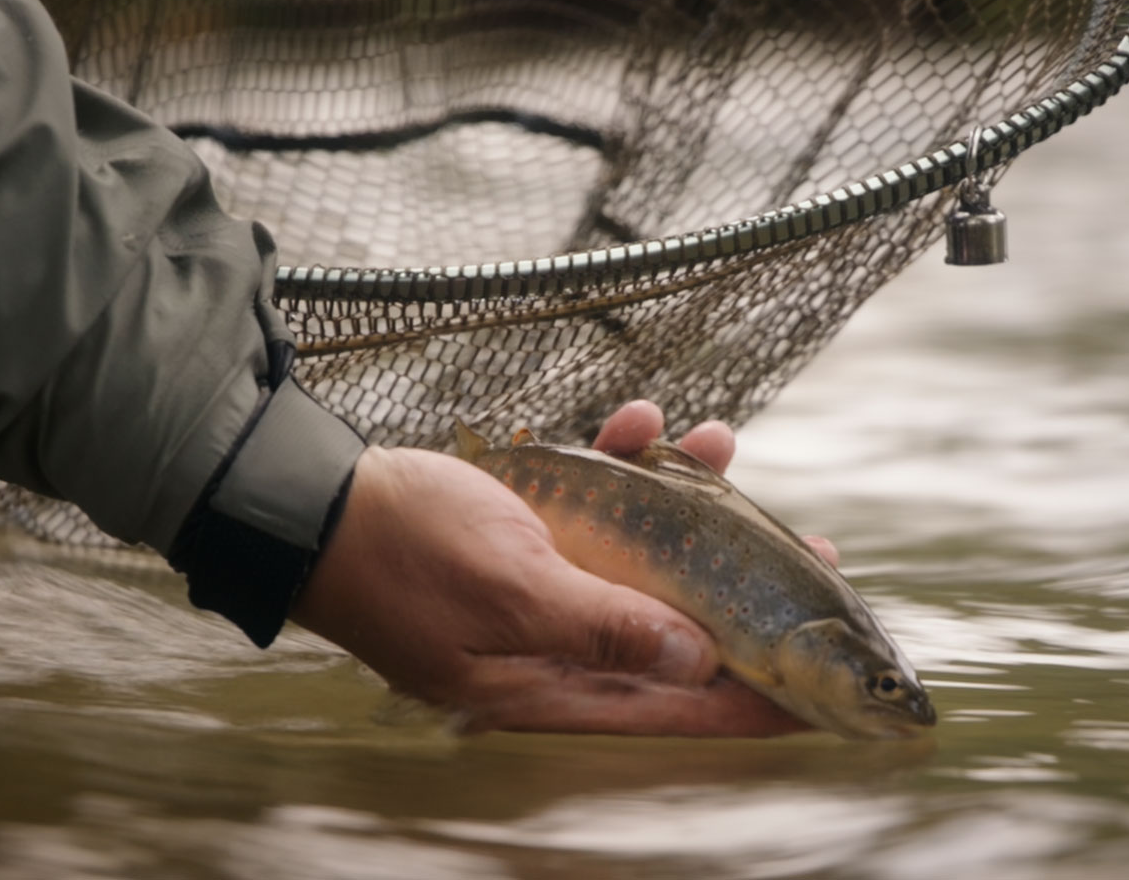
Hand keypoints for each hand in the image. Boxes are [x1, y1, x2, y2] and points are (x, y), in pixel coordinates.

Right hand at [290, 400, 836, 735]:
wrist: (310, 500)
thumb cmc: (401, 551)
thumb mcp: (514, 590)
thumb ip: (607, 627)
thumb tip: (698, 658)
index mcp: (548, 686)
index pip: (673, 705)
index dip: (750, 699)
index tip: (818, 695)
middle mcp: (554, 648)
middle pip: (674, 630)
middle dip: (741, 589)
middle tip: (811, 556)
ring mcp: (540, 593)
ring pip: (642, 558)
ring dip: (685, 504)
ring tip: (724, 453)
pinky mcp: (523, 541)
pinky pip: (595, 510)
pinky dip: (622, 468)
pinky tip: (642, 423)